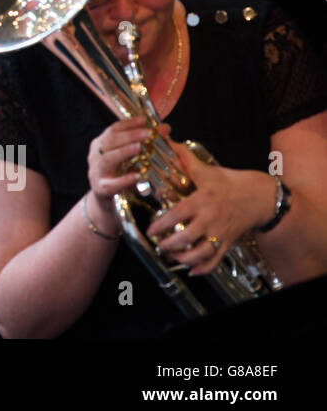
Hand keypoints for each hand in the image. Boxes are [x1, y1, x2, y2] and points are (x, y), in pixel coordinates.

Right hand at [86, 120, 164, 230]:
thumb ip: (145, 143)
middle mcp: (95, 156)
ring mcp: (96, 173)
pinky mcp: (101, 189)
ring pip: (107, 159)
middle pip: (110, 141)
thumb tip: (165, 128)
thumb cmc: (119, 176)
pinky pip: (111, 184)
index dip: (129, 123)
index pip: (113, 129)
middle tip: (148, 133)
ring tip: (139, 147)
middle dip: (130, 135)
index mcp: (100, 145)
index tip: (145, 120)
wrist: (106, 202)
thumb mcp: (130, 158)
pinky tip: (136, 176)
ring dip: (124, 152)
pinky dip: (124, 180)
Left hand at [147, 143, 272, 275]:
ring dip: (183, 258)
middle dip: (169, 244)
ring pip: (200, 253)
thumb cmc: (230, 183)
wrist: (260, 196)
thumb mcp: (206, 170)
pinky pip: (216, 260)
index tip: (151, 228)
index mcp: (202, 200)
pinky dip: (203, 268)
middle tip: (159, 243)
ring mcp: (221, 232)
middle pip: (186, 237)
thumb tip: (166, 139)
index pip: (177, 215)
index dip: (161, 224)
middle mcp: (211, 219)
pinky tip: (192, 270)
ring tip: (172, 256)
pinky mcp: (228, 242)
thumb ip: (184, 158)